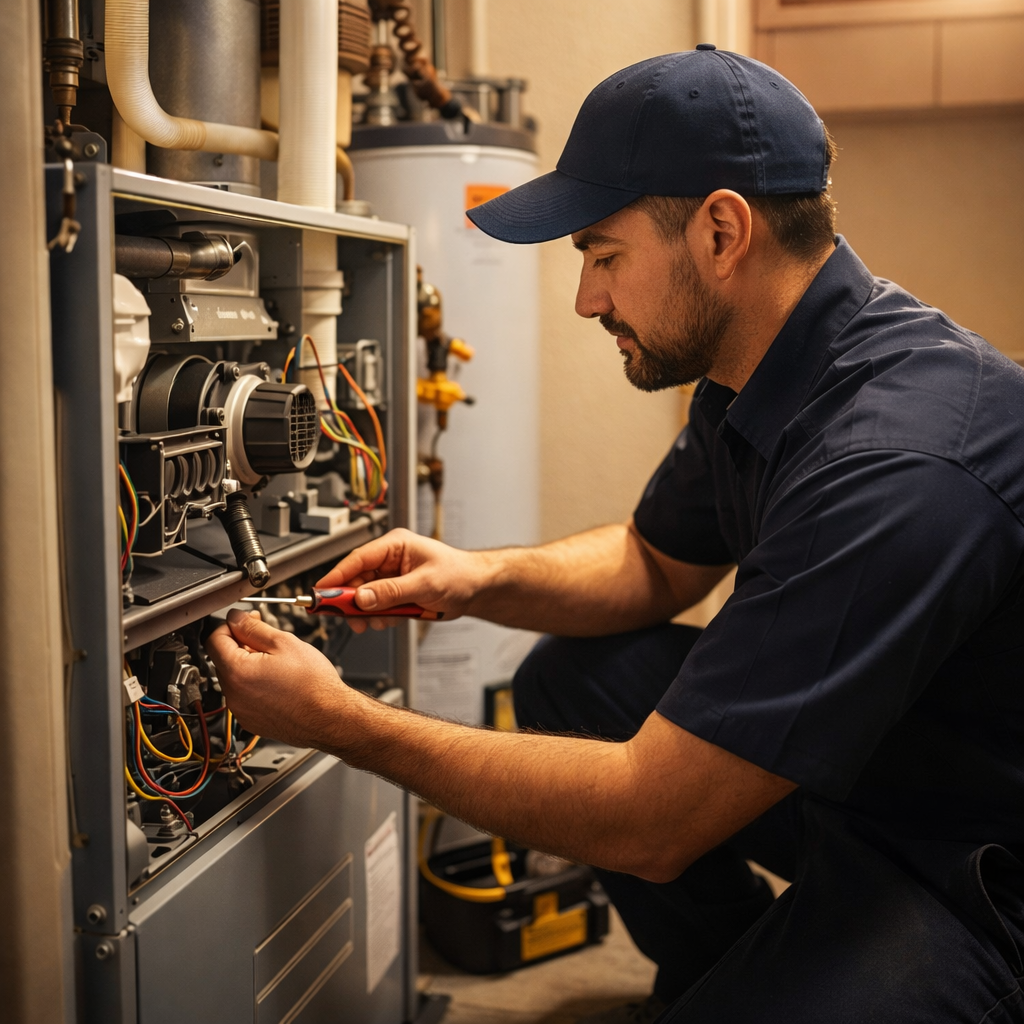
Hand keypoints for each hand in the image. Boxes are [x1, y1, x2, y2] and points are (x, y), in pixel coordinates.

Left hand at [205, 609, 349, 747]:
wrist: (330, 717)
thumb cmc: (313, 684)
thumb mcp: (284, 643)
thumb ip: (253, 628)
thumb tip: (235, 618)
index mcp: (237, 672)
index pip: (215, 639)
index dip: (230, 625)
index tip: (245, 621)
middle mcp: (233, 695)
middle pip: (224, 659)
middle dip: (241, 644)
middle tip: (267, 639)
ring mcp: (241, 711)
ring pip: (235, 678)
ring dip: (249, 665)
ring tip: (278, 662)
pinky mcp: (251, 721)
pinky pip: (245, 696)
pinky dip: (255, 685)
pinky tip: (278, 681)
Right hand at [316, 528, 489, 633]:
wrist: (477, 589)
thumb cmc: (459, 575)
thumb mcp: (424, 584)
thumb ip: (390, 592)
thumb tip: (361, 598)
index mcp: (395, 545)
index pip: (357, 559)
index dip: (336, 576)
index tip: (321, 592)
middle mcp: (390, 559)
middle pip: (356, 580)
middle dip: (352, 601)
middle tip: (348, 617)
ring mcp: (392, 576)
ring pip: (365, 596)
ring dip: (368, 612)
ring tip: (379, 622)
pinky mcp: (396, 592)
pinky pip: (378, 606)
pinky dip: (380, 616)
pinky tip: (391, 620)